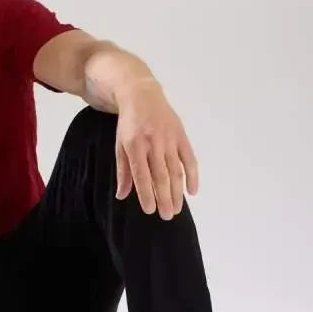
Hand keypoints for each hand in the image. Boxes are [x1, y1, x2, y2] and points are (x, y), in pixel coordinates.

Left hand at [114, 79, 198, 218]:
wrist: (142, 95)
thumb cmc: (128, 124)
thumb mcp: (120, 145)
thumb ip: (123, 171)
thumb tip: (122, 195)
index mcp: (135, 145)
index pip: (142, 174)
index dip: (147, 193)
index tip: (150, 210)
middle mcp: (153, 143)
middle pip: (161, 176)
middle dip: (164, 198)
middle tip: (166, 216)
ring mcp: (170, 139)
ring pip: (176, 170)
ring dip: (178, 192)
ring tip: (177, 209)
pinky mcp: (181, 136)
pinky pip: (190, 158)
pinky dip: (193, 175)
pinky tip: (192, 191)